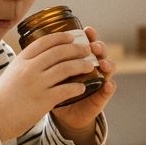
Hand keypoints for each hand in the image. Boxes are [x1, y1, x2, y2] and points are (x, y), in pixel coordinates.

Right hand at [0, 30, 106, 142]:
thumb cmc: (0, 98)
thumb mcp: (10, 74)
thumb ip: (24, 65)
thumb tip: (38, 58)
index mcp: (21, 60)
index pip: (43, 42)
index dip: (60, 38)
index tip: (71, 36)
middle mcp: (29, 68)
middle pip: (58, 52)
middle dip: (76, 49)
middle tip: (86, 49)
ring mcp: (37, 83)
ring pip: (66, 68)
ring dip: (81, 65)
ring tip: (90, 65)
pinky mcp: (43, 100)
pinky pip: (66, 89)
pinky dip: (77, 87)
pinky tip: (83, 87)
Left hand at [51, 28, 116, 144]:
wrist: (63, 114)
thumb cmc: (54, 89)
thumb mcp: (50, 73)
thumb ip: (49, 59)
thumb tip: (36, 39)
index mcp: (79, 57)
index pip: (87, 42)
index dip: (89, 35)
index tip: (87, 30)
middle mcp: (92, 66)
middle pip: (100, 52)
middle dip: (98, 47)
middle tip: (94, 47)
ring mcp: (99, 80)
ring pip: (108, 67)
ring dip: (108, 63)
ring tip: (103, 64)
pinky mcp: (101, 96)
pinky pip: (108, 90)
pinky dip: (109, 87)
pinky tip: (108, 85)